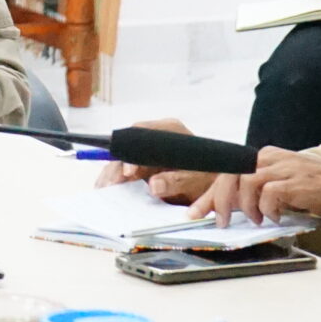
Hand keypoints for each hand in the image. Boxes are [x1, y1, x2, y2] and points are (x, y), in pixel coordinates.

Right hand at [91, 117, 213, 203]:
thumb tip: (154, 186)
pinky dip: (117, 180)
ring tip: (103, 190)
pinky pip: (125, 169)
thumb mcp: (197, 181)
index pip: (142, 133)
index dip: (130, 151)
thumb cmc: (210, 179)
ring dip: (113, 175)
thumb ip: (176, 182)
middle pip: (128, 147)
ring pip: (123, 159)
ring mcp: (148, 150)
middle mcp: (156, 137)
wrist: (217, 186)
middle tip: (109, 186)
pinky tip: (107, 190)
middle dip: (117, 167)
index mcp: (170, 131)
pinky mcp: (143, 163)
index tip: (127, 172)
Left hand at [189, 147, 320, 224]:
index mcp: (268, 156)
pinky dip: (267, 209)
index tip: (198, 211)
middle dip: (218, 200)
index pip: (228, 171)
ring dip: (244, 206)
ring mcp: (284, 168)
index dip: (211, 193)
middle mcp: (273, 157)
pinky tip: (275, 218)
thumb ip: (265, 190)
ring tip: (255, 220)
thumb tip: (238, 209)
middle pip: (230, 174)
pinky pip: (269, 194)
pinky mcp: (296, 182)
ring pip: (245, 182)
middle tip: (218, 221)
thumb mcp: (289, 184)